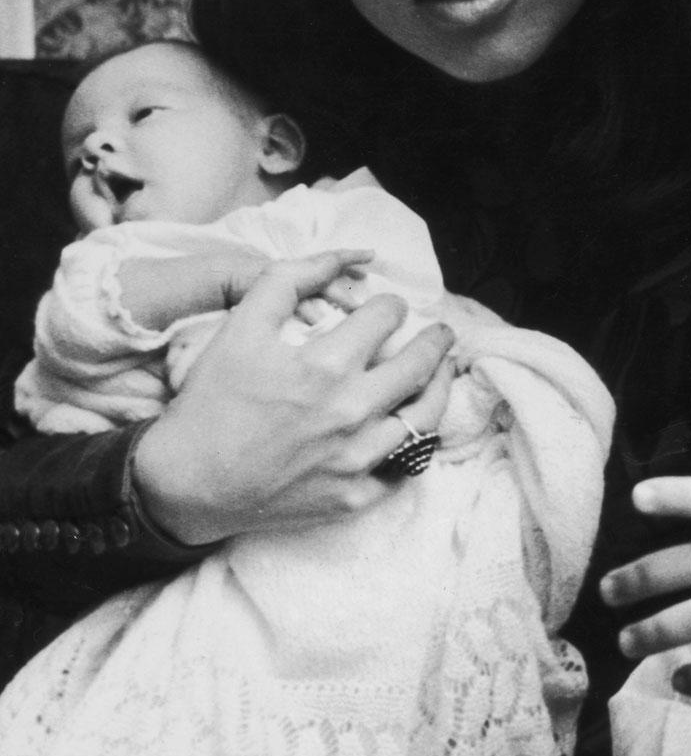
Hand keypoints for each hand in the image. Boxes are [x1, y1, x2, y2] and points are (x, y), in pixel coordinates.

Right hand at [131, 251, 455, 544]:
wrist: (183, 485)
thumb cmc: (210, 402)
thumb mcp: (239, 327)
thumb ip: (289, 280)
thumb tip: (340, 257)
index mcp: (325, 366)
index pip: (386, 317)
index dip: (389, 305)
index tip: (386, 309)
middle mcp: (350, 412)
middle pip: (421, 364)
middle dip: (437, 340)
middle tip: (442, 333)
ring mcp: (355, 460)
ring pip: (427, 417)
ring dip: (441, 388)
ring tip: (443, 373)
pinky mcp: (354, 497)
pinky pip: (407, 469)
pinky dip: (418, 445)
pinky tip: (416, 425)